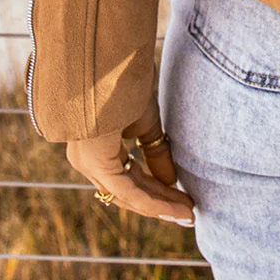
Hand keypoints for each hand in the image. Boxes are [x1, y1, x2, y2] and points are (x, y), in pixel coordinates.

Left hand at [66, 85, 194, 226]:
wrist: (111, 65)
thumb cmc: (126, 84)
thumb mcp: (147, 124)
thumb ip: (156, 153)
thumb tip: (171, 182)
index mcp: (100, 148)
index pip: (131, 178)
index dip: (158, 190)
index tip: (183, 198)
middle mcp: (90, 160)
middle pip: (131, 191)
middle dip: (162, 202)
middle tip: (189, 212)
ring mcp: (90, 164)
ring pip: (129, 195)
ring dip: (161, 206)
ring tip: (188, 213)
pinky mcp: (96, 163)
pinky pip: (127, 191)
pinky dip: (152, 202)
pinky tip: (173, 209)